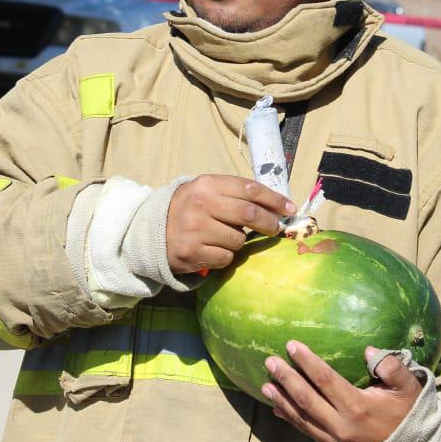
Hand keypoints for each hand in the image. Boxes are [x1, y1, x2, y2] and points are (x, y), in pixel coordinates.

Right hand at [166, 175, 294, 274]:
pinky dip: (226, 256)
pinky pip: (226, 257)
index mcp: (207, 184)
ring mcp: (195, 229)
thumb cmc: (188, 209)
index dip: (274, 199)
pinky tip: (214, 250)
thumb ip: (234, 193)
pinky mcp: (192, 253)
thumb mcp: (206, 191)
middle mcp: (200, 204)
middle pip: (249, 214)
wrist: (151, 231)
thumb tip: (275, 204)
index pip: (249, 189)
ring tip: (226, 237)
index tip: (288, 209)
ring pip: (238, 239)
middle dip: (269, 223)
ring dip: (240, 241)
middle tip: (276, 228)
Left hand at [261, 342, 422, 441]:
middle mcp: (342, 425)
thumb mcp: (408, 388)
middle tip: (270, 361)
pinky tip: (276, 408)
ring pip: (302, 418)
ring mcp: (336, 440)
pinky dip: (290, 419)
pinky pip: (307, 431)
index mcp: (358, 407)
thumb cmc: (407, 412)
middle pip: (306, 399)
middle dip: (286, 379)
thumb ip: (392, 367)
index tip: (291, 345)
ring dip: (281, 400)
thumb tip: (368, 350)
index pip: (325, 380)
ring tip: (265, 384)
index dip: (307, 362)